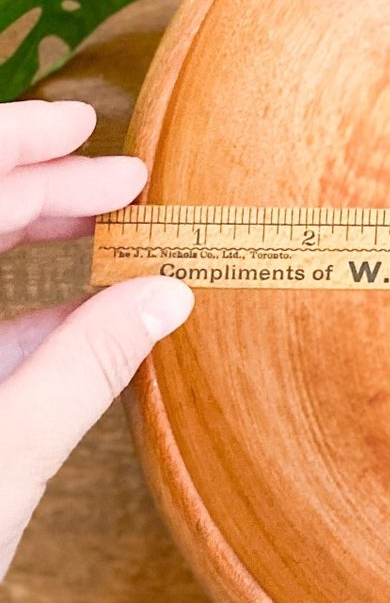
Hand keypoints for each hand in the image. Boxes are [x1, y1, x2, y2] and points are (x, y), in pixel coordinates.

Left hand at [0, 99, 192, 579]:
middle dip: (32, 184)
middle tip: (116, 178)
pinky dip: (12, 313)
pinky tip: (75, 318)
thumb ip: (85, 367)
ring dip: (23, 241)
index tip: (101, 142)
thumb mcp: (11, 459)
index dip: (28, 153)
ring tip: (102, 230)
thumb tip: (161, 293)